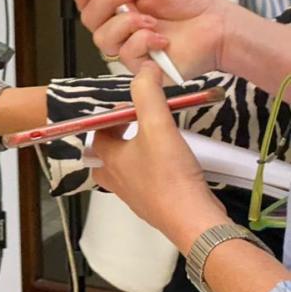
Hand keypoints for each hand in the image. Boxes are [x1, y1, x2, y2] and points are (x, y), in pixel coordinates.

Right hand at [73, 0, 235, 79]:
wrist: (220, 27)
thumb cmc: (195, 6)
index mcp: (121, 6)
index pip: (87, 0)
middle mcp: (121, 27)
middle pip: (88, 19)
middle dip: (106, 2)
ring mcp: (129, 47)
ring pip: (102, 39)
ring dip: (126, 24)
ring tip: (151, 20)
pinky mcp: (141, 66)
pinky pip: (125, 54)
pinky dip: (143, 42)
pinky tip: (161, 39)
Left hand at [92, 64, 229, 252]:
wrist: (194, 222)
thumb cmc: (170, 176)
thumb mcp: (158, 125)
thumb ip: (148, 94)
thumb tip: (145, 70)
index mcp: (108, 158)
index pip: (97, 132)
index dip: (112, 116)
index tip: (131, 108)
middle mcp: (115, 179)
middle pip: (104, 154)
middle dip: (117, 137)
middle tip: (138, 125)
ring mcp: (133, 196)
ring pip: (123, 171)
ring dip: (134, 155)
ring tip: (154, 143)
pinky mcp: (153, 207)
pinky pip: (144, 186)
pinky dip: (151, 173)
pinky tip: (171, 167)